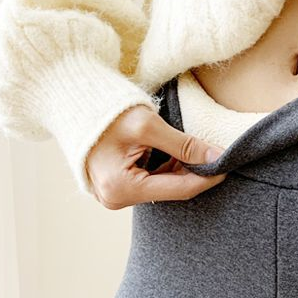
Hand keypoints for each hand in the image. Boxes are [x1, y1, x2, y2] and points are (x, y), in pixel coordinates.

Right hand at [85, 104, 227, 209]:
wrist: (69, 99)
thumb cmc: (103, 110)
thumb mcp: (147, 125)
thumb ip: (184, 144)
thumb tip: (217, 157)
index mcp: (121, 189)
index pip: (179, 189)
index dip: (207, 177)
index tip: (228, 164)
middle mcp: (116, 199)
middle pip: (172, 190)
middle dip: (195, 173)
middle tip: (218, 155)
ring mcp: (114, 194)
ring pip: (163, 185)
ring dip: (182, 169)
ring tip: (199, 150)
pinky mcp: (116, 185)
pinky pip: (151, 180)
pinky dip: (168, 167)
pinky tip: (179, 153)